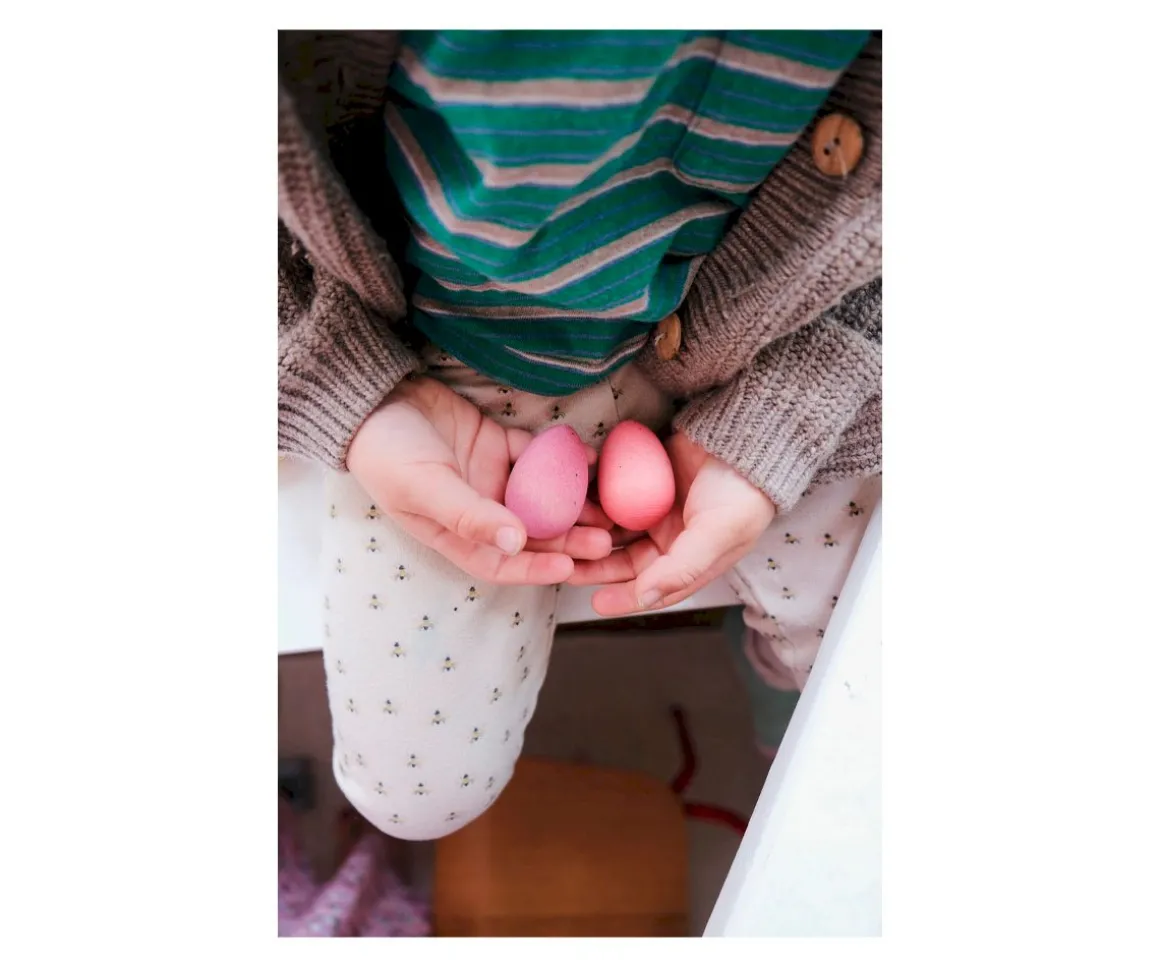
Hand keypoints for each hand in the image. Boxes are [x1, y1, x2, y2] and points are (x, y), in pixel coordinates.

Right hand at [347, 377, 611, 584]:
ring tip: (609, 507)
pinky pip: (539, 457)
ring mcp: (493, 479)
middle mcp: (479, 512)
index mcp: (454, 534)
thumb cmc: (385, 452)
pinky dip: (563, 459)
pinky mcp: (501, 446)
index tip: (568, 566)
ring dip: (573, 505)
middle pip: (531, 535)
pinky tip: (590, 460)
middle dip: (568, 540)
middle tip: (604, 540)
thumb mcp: (423, 487)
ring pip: (541, 499)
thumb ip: (467, 515)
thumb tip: (514, 543)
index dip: (534, 569)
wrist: (375, 395)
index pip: (500, 564)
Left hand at [568, 432, 774, 614]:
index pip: (652, 587)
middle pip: (624, 560)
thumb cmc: (741, 491)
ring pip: (613, 528)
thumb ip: (681, 568)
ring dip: (590, 531)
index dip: (624, 598)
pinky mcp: (641, 479)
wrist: (746, 433)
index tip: (595, 603)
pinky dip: (595, 496)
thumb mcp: (717, 534)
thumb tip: (644, 599)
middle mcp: (669, 538)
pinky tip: (575, 499)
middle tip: (566, 568)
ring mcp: (653, 508)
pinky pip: (612, 493)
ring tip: (567, 532)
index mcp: (690, 559)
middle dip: (596, 566)